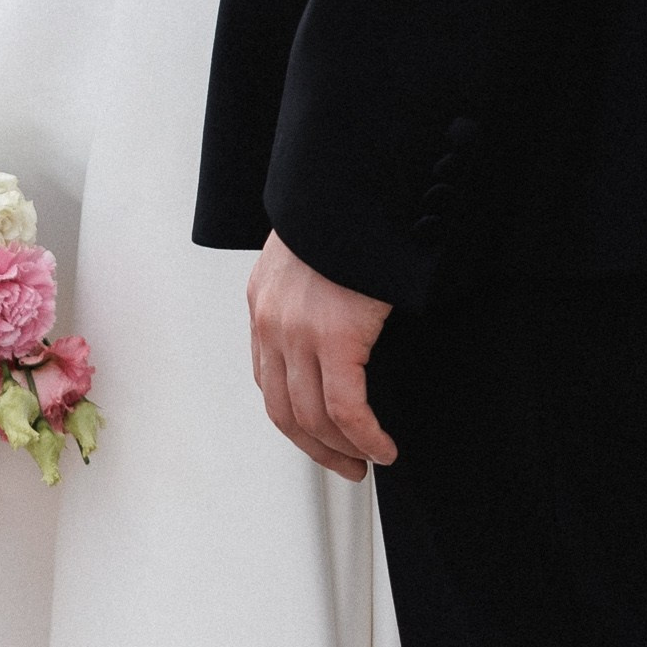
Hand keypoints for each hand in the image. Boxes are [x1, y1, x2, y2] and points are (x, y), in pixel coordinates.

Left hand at [247, 231, 395, 482]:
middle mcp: (271, 321)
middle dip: (317, 448)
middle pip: (285, 410)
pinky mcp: (333, 336)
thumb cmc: (343, 212)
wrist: (351, 182)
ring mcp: (298, 332)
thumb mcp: (312, 251)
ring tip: (369, 460)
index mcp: (264, 301)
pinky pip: (346, 408)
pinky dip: (364, 436)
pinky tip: (382, 447)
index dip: (297, 417)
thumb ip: (313, 290)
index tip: (322, 435)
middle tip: (346, 465)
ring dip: (342, 450)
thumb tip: (339, 317)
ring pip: (312, 418)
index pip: (270, 381)